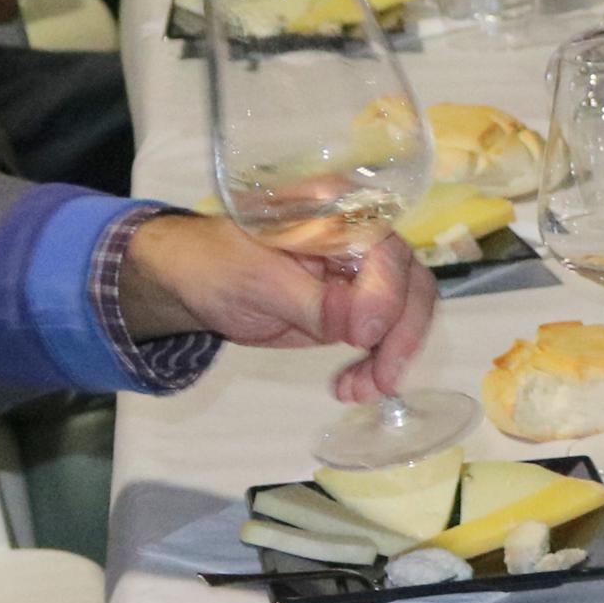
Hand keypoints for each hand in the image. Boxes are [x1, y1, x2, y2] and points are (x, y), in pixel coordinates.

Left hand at [121, 209, 436, 403]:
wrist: (192, 282)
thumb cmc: (217, 264)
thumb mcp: (258, 280)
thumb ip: (314, 301)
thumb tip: (365, 329)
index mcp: (339, 211)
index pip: (387, 251)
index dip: (384, 295)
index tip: (361, 337)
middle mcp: (362, 238)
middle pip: (411, 283)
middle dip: (401, 334)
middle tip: (382, 379)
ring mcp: (361, 275)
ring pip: (405, 314)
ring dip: (391, 356)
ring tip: (360, 391)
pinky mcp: (354, 308)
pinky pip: (383, 336)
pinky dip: (375, 364)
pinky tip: (353, 387)